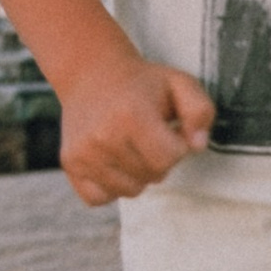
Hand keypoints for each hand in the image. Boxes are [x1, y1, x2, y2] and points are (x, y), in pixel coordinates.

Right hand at [60, 55, 213, 206]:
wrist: (92, 73)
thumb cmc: (142, 83)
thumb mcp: (180, 84)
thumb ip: (200, 112)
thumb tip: (197, 146)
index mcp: (131, 116)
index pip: (169, 159)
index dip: (176, 147)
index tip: (168, 130)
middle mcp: (102, 137)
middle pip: (153, 176)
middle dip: (159, 160)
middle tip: (148, 135)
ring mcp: (83, 153)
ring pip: (129, 191)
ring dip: (138, 174)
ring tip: (131, 146)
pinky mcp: (70, 163)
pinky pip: (99, 198)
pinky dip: (111, 186)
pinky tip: (113, 161)